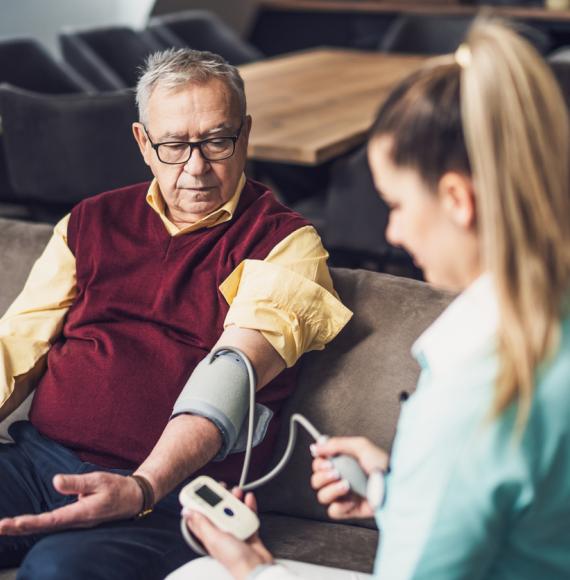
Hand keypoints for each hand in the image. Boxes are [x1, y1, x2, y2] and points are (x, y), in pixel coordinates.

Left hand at [0, 472, 143, 534]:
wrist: (134, 497)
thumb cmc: (118, 488)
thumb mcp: (99, 480)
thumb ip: (77, 482)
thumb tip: (55, 481)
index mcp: (81, 513)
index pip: (50, 520)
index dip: (28, 522)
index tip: (10, 523)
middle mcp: (76, 521)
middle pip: (44, 527)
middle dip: (20, 527)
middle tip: (0, 527)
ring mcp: (76, 521)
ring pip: (47, 526)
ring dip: (26, 527)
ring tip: (7, 526)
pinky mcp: (77, 518)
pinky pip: (54, 523)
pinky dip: (38, 524)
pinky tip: (26, 524)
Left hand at [184, 489, 272, 579]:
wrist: (256, 568)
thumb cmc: (234, 559)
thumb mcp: (214, 539)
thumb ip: (202, 524)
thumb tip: (187, 512)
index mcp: (209, 535)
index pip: (198, 517)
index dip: (197, 503)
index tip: (199, 490)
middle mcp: (221, 532)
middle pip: (217, 510)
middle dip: (219, 497)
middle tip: (223, 487)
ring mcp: (235, 531)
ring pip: (233, 510)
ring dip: (235, 499)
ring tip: (238, 492)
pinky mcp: (248, 531)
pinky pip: (247, 514)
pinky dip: (248, 506)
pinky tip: (249, 500)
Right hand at [310, 436, 388, 519]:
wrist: (394, 485)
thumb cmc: (382, 464)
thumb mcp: (360, 446)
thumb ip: (336, 444)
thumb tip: (316, 447)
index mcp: (342, 463)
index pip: (319, 464)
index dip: (319, 463)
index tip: (326, 461)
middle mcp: (340, 479)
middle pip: (316, 480)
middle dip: (323, 476)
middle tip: (336, 472)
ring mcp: (344, 495)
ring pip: (322, 496)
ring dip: (331, 490)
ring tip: (346, 485)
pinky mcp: (349, 510)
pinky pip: (334, 511)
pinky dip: (341, 505)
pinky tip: (352, 499)